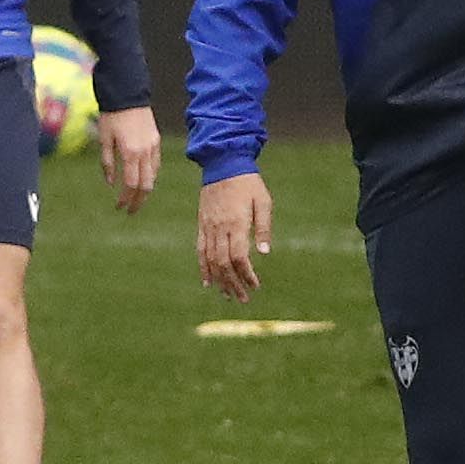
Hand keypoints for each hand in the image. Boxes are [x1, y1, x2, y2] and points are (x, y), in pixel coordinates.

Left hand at [98, 106, 160, 213]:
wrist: (127, 95)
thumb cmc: (111, 116)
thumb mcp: (104, 139)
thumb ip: (107, 163)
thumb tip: (111, 183)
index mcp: (130, 153)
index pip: (130, 184)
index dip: (126, 199)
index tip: (119, 207)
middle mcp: (145, 152)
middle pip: (146, 185)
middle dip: (138, 201)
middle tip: (130, 211)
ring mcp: (153, 146)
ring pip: (153, 176)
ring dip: (145, 190)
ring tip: (136, 198)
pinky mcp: (156, 140)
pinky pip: (156, 164)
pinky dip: (150, 175)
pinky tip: (143, 179)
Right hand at [197, 173, 272, 302]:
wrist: (223, 164)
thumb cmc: (248, 182)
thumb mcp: (263, 201)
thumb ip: (264, 227)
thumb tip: (264, 253)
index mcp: (236, 223)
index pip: (239, 257)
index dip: (246, 274)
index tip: (255, 285)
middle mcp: (220, 228)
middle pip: (224, 264)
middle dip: (233, 284)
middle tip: (243, 299)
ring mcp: (208, 227)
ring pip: (210, 261)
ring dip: (219, 281)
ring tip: (227, 296)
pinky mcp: (202, 225)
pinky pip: (200, 251)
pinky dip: (203, 268)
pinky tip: (208, 282)